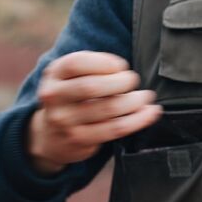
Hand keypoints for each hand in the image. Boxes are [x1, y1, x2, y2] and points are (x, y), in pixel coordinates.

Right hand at [27, 51, 161, 174]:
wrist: (51, 136)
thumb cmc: (72, 97)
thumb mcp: (70, 76)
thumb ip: (90, 66)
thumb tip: (122, 69)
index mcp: (53, 75)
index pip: (76, 63)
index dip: (104, 62)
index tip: (121, 65)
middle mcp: (55, 97)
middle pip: (92, 87)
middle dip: (120, 82)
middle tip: (133, 80)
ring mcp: (65, 121)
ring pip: (107, 108)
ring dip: (134, 101)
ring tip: (146, 96)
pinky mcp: (80, 139)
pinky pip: (115, 128)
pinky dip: (138, 119)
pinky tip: (151, 112)